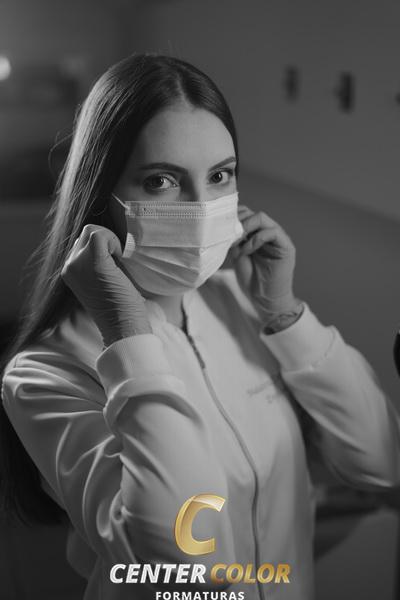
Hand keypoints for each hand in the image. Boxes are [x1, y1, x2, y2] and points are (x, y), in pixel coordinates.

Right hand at [61, 224, 151, 345]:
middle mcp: (69, 267)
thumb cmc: (120, 307)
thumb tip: (109, 242)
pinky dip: (113, 240)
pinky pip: (99, 235)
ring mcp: (78, 264)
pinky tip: (120, 256)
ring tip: (119, 258)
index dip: (102, 246)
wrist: (123, 327)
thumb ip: (99, 262)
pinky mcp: (94, 263)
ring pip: (91, 230)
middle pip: (85, 234)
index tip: (115, 260)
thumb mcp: (103, 281)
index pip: (81, 243)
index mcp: (69, 271)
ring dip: (110, 239)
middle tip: (119, 260)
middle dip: (105, 241)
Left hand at [228, 204, 301, 325]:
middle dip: (237, 221)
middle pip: (252, 212)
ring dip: (245, 228)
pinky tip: (247, 250)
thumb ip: (234, 239)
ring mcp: (278, 238)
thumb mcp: (237, 255)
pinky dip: (256, 239)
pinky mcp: (286, 247)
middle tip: (228, 236)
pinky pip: (272, 232)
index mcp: (257, 233)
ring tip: (237, 243)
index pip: (245, 213)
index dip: (232, 217)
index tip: (221, 230)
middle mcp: (268, 232)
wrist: (265, 300)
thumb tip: (226, 225)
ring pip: (262, 218)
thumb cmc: (252, 280)